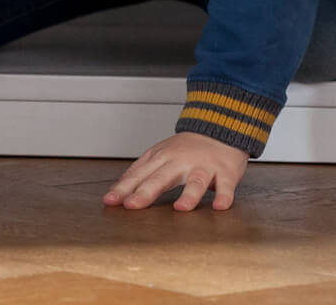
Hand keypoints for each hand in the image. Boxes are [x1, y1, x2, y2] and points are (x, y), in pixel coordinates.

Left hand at [103, 132, 248, 211]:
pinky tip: (219, 207)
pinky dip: (223, 196)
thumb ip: (141, 172)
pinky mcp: (225, 172)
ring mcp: (204, 166)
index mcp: (162, 158)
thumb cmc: (186, 148)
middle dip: (145, 192)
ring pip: (195, 181)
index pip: (139, 174)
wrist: (219, 127)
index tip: (110, 201)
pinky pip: (225, 186)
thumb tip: (116, 192)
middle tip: (131, 205)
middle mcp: (181, 162)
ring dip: (189, 195)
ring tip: (180, 208)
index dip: (124, 188)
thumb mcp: (160, 154)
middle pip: (161, 177)